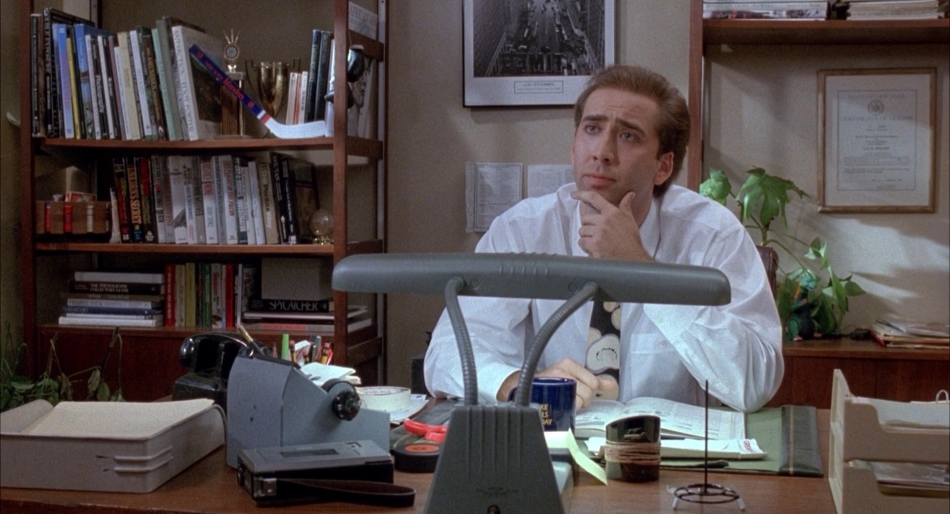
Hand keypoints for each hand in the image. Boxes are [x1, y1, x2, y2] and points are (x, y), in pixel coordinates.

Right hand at [497, 358, 617, 409]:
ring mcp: (554, 381)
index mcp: (569, 363)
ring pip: (579, 399)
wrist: (528, 388)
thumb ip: (594, 380)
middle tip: (574, 398)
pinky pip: (570, 406)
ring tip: (567, 402)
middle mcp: (562, 370)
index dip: (591, 391)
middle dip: (584, 399)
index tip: (581, 391)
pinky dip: (570, 409)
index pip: (594, 382)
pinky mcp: (549, 393)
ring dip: (576, 405)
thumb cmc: (553, 383)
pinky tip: (564, 406)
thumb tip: (613, 384)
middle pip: (588, 391)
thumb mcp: (575, 377)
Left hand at [572, 190, 651, 261]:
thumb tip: (629, 194)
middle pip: (585, 219)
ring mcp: (599, 232)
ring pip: (582, 231)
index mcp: (612, 213)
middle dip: (588, 227)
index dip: (581, 194)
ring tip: (598, 243)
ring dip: (587, 238)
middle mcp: (605, 221)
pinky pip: (582, 242)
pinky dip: (586, 247)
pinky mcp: (594, 244)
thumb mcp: (630, 220)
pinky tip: (595, 250)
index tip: (573, 195)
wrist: (632, 259)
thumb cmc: (631, 241)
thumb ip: (626, 206)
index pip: (594, 198)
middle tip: (598, 235)